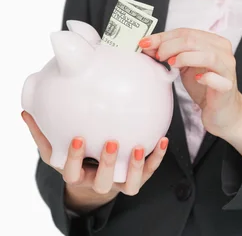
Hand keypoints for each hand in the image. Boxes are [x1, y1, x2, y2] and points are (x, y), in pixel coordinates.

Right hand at [21, 111, 168, 200]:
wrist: (91, 181)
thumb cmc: (73, 157)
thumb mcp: (55, 148)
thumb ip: (42, 131)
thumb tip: (25, 111)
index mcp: (76, 174)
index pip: (73, 171)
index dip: (76, 157)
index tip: (79, 138)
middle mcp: (97, 181)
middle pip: (103, 179)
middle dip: (108, 163)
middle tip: (112, 142)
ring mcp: (118, 182)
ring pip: (128, 183)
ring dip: (136, 166)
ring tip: (140, 146)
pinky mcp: (136, 178)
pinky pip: (149, 172)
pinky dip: (156, 158)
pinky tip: (162, 140)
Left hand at [138, 28, 241, 138]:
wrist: (222, 111)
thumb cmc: (204, 86)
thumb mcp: (185, 66)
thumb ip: (172, 53)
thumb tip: (148, 45)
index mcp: (213, 41)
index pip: (186, 32)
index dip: (164, 36)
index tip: (146, 43)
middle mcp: (223, 51)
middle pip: (194, 40)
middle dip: (170, 46)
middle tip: (158, 56)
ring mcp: (227, 68)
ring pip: (207, 54)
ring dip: (184, 57)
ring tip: (171, 64)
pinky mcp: (227, 86)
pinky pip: (216, 78)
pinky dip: (205, 76)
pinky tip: (196, 78)